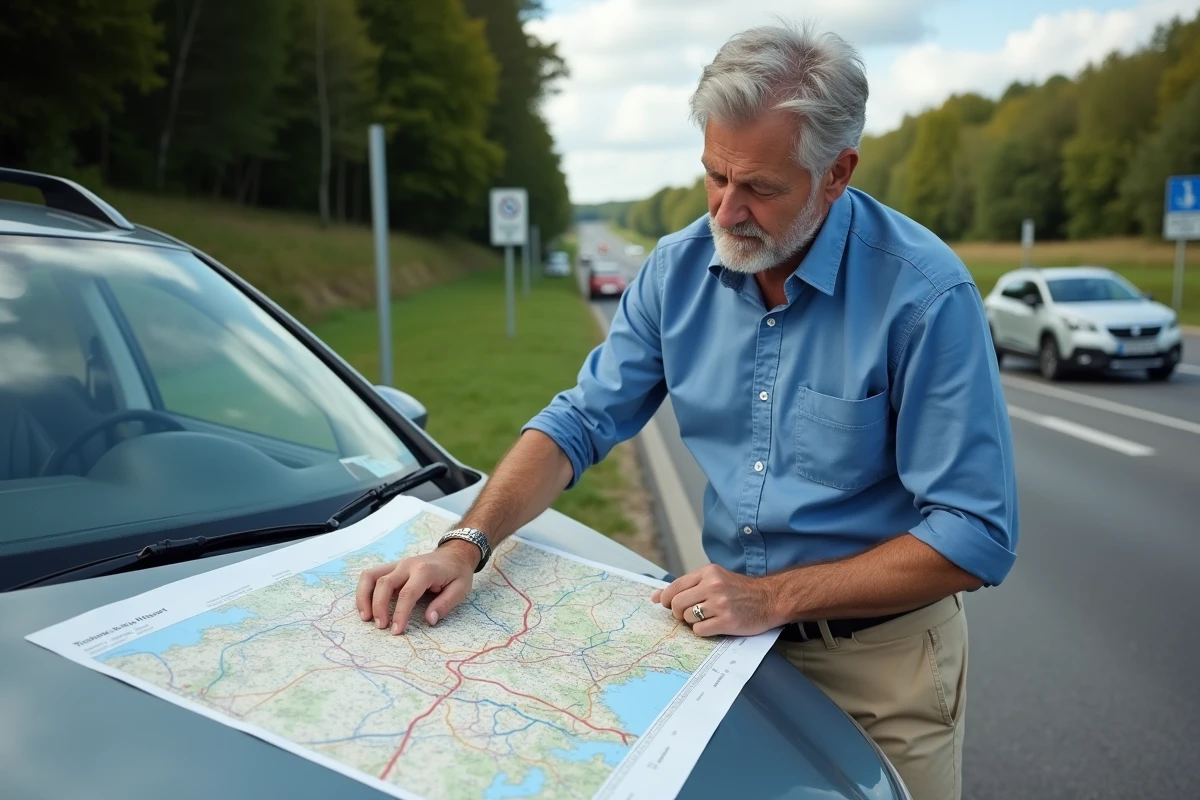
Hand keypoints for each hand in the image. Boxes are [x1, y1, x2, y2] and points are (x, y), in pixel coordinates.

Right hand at [355, 540, 477, 634]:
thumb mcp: (460, 589)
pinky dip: (364, 590)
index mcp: (425, 570)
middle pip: (384, 583)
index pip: (407, 593)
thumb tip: (429, 620)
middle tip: (381, 627)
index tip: (396, 630)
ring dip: (364, 597)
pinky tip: (366, 607)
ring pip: (371, 576)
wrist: (454, 554)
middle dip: (379, 607)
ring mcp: (397, 564)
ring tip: (365, 617)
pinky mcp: (392, 567)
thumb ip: (445, 604)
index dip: (400, 613)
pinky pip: (371, 576)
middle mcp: (407, 565)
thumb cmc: (457, 573)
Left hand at [650, 564, 781, 636]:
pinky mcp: (727, 621)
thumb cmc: (740, 590)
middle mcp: (713, 586)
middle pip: (677, 603)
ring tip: (705, 617)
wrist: (770, 599)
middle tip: (684, 615)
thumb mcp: (716, 578)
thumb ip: (689, 585)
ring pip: (687, 617)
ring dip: (691, 621)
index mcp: (708, 573)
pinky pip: (699, 630)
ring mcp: (720, 604)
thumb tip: (656, 596)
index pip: (675, 586)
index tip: (665, 604)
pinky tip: (712, 625)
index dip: (665, 598)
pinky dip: (701, 630)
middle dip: (676, 612)